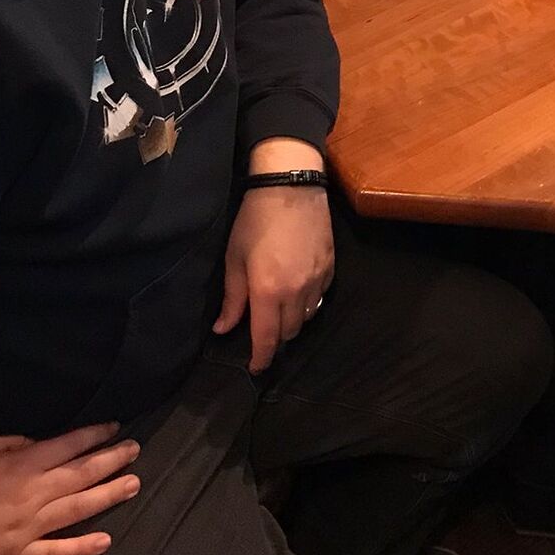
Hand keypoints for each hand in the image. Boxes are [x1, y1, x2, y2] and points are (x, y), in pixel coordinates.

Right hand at [0, 424, 139, 554]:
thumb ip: (8, 442)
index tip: (116, 428)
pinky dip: (82, 547)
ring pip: (78, 508)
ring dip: (109, 495)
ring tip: (134, 484)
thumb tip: (35, 441)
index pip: (69, 444)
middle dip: (112, 459)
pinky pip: (56, 552)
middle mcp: (35, 492)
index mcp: (23, 463)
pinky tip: (105, 541)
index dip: (95, 435)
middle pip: (82, 473)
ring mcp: (30, 526)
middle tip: (136, 450)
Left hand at [213, 187, 333, 373]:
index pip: (266, 339)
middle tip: (262, 326)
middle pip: (289, 332)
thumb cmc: (255, 220)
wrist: (291, 186)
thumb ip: (232, 298)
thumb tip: (223, 329)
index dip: (261, 358)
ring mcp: (318, 280)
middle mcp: (297, 292)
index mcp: (268, 291)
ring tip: (280, 307)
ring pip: (307, 317)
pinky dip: (308, 301)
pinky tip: (298, 288)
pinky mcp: (331, 267)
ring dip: (292, 320)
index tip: (255, 368)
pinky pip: (321, 297)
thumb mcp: (235, 258)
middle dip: (275, 337)